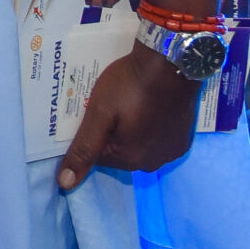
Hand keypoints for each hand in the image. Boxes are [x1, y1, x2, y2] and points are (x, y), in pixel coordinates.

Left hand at [56, 43, 201, 190]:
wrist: (172, 63)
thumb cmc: (130, 86)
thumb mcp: (99, 114)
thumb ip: (83, 149)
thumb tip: (65, 184)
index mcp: (130, 160)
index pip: (98, 156)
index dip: (92, 133)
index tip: (91, 112)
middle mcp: (153, 163)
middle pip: (120, 153)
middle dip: (112, 134)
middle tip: (110, 106)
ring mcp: (172, 151)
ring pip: (139, 146)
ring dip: (131, 132)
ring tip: (128, 105)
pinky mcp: (184, 139)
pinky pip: (158, 140)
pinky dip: (150, 129)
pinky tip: (147, 109)